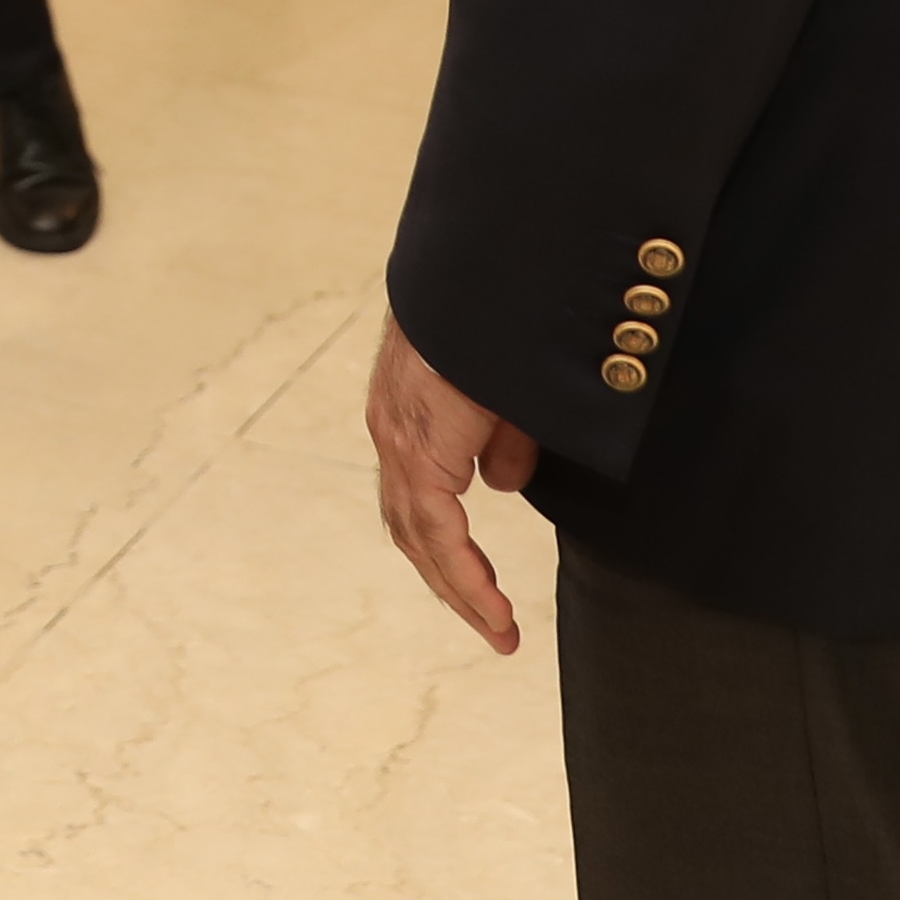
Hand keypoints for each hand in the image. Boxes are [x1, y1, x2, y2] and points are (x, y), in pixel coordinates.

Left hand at [364, 318, 539, 654]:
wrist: (482, 269)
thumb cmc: (498, 318)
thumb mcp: (506, 391)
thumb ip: (499, 437)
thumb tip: (497, 484)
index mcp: (409, 416)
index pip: (421, 501)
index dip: (450, 551)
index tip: (485, 593)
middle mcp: (393, 431)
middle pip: (415, 530)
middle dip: (454, 583)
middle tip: (494, 626)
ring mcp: (400, 438)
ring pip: (421, 537)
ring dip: (461, 589)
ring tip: (499, 630)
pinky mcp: (419, 442)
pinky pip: (438, 527)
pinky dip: (464, 572)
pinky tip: (493, 605)